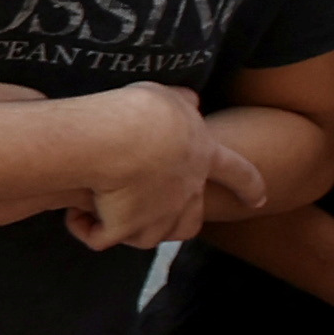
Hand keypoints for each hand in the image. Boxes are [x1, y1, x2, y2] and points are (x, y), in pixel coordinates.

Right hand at [71, 82, 260, 253]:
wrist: (120, 136)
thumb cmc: (146, 110)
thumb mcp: (169, 96)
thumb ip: (181, 102)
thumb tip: (190, 100)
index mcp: (205, 155)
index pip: (238, 173)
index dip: (249, 186)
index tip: (258, 201)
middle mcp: (186, 192)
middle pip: (189, 222)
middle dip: (174, 224)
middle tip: (149, 216)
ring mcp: (156, 216)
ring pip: (149, 237)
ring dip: (130, 229)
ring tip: (106, 211)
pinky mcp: (124, 227)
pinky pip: (101, 238)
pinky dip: (88, 230)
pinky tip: (76, 215)